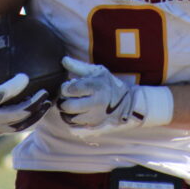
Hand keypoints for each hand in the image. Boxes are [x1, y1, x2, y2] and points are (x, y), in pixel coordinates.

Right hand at [0, 44, 50, 139]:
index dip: (12, 88)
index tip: (24, 77)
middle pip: (16, 115)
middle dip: (32, 105)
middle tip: (45, 91)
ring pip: (21, 125)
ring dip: (36, 114)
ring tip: (49, 101)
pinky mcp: (0, 133)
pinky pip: (19, 128)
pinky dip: (32, 120)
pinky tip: (41, 109)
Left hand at [58, 57, 172, 133]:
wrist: (125, 103)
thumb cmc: (107, 84)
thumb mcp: (97, 72)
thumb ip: (79, 66)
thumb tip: (64, 60)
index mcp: (96, 88)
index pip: (72, 89)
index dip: (66, 87)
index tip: (68, 86)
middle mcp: (96, 104)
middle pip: (69, 106)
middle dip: (63, 101)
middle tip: (66, 97)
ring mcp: (94, 118)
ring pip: (69, 118)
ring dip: (65, 112)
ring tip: (70, 104)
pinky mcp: (93, 127)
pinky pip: (74, 128)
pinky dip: (70, 121)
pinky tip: (74, 114)